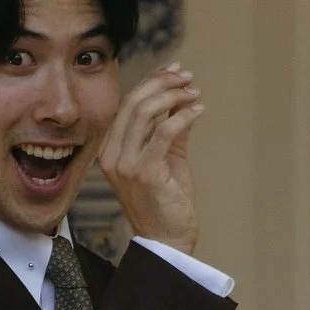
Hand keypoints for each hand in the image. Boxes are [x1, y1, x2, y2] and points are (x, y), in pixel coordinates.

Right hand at [98, 63, 201, 250]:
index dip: (151, 82)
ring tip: (194, 92)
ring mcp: (125, 164)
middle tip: (188, 77)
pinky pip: (164, 132)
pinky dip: (183, 116)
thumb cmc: (166, 200)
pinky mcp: (144, 172)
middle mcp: (112, 154)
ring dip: (173, 96)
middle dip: (162, 83)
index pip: (127, 104)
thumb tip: (183, 98)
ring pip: (145, 113)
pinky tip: (198, 110)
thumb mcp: (167, 157)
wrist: (167, 239)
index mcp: (111, 148)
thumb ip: (171, 128)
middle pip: (133, 103)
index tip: (175, 70)